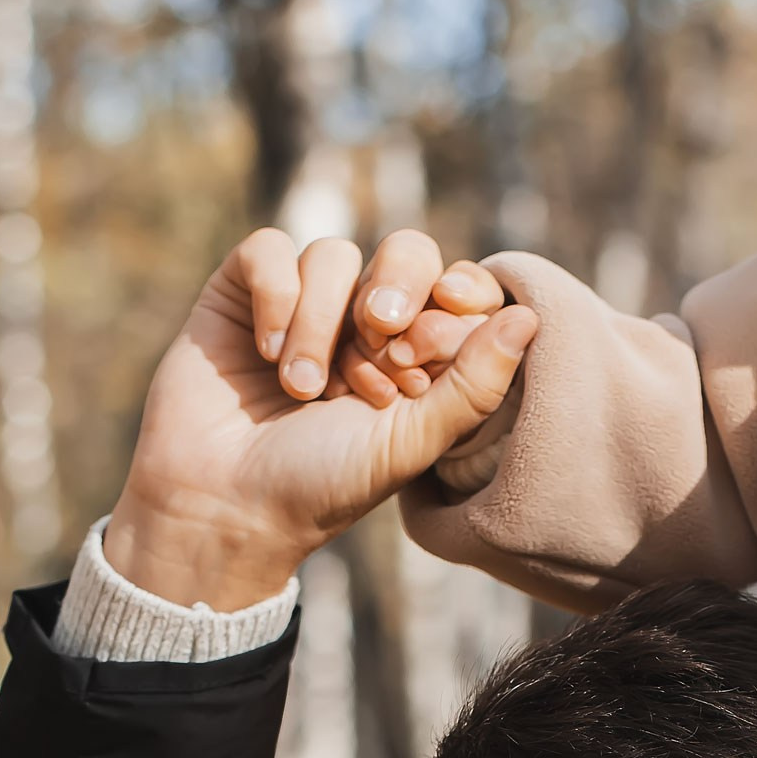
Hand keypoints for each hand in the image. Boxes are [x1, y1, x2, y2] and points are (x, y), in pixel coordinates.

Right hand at [104, 231, 536, 610]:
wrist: (226, 507)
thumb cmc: (322, 486)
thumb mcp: (410, 445)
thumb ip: (472, 386)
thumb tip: (530, 315)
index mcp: (415, 354)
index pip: (454, 288)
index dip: (450, 302)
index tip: (425, 349)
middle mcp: (362, 321)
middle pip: (405, 251)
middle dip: (396, 289)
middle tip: (379, 338)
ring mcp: (303, 303)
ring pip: (333, 254)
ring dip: (323, 321)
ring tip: (303, 389)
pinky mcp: (243, 294)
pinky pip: (269, 250)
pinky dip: (275, 295)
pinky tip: (267, 354)